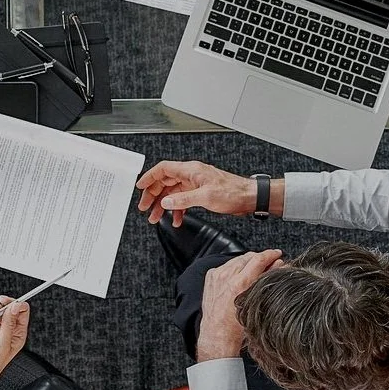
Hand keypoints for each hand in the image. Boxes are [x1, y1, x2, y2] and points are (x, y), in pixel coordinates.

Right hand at [136, 160, 257, 226]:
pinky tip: (176, 219)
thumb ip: (183, 200)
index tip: (140, 187)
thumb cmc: (233, 192)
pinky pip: (183, 200)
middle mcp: (191, 175)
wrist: (249, 197)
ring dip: (164, 205)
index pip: (163, 169)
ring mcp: (195, 184)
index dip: (149, 177)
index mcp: (191, 170)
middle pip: (165, 182)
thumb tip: (166, 201)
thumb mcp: (206, 197)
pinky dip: (177, 210)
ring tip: (156, 218)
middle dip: (154, 195)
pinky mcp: (201, 193)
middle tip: (145, 208)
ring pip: (173, 193)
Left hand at [196, 249, 283, 360]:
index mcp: (239, 283)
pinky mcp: (211, 277)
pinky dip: (235, 267)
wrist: (217, 336)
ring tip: (257, 270)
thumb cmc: (238, 327)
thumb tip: (279, 265)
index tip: (277, 253)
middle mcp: (226, 277)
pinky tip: (241, 275)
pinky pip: (227, 265)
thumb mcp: (258, 303)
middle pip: (248, 256)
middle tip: (271, 263)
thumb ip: (267, 279)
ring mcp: (217, 275)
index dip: (271, 254)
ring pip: (237, 259)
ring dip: (248, 262)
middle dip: (261, 258)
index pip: (258, 259)